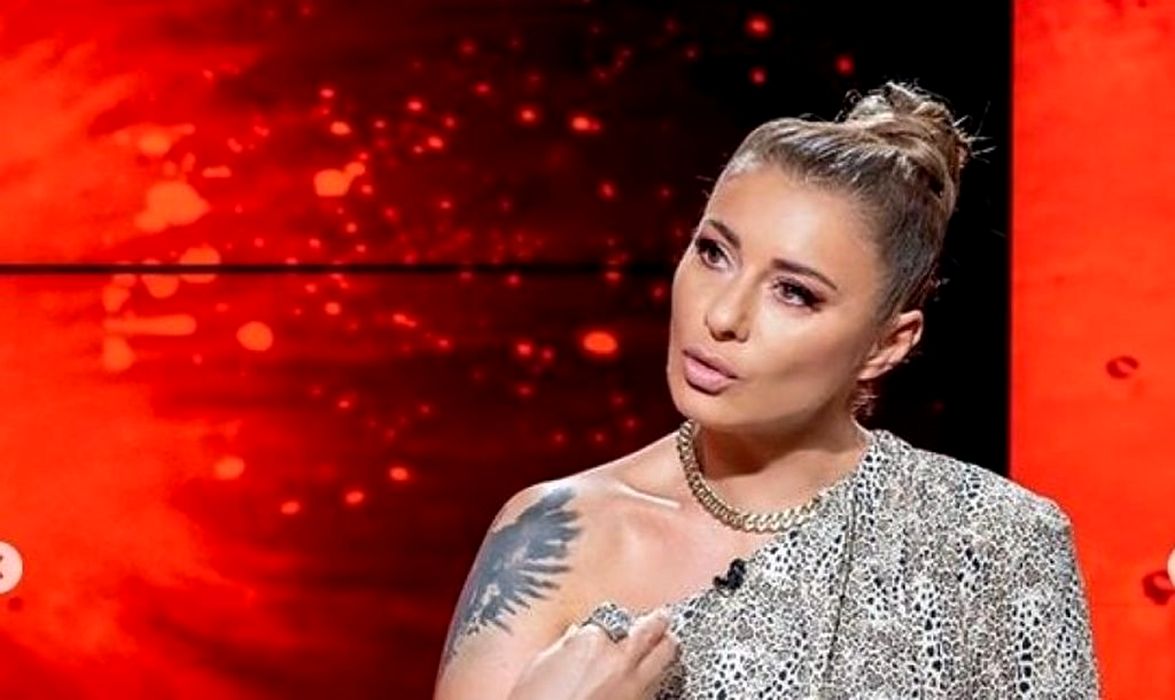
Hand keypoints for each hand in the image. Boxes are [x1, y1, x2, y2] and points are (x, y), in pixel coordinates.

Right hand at [507, 608, 677, 699]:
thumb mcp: (540, 666)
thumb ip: (563, 647)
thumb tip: (573, 638)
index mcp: (592, 643)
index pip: (609, 624)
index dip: (609, 628)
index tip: (614, 627)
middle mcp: (619, 662)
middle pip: (652, 634)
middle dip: (658, 625)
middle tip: (661, 618)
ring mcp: (633, 689)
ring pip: (662, 663)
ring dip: (663, 652)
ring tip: (666, 645)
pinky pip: (654, 691)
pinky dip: (654, 683)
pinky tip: (651, 681)